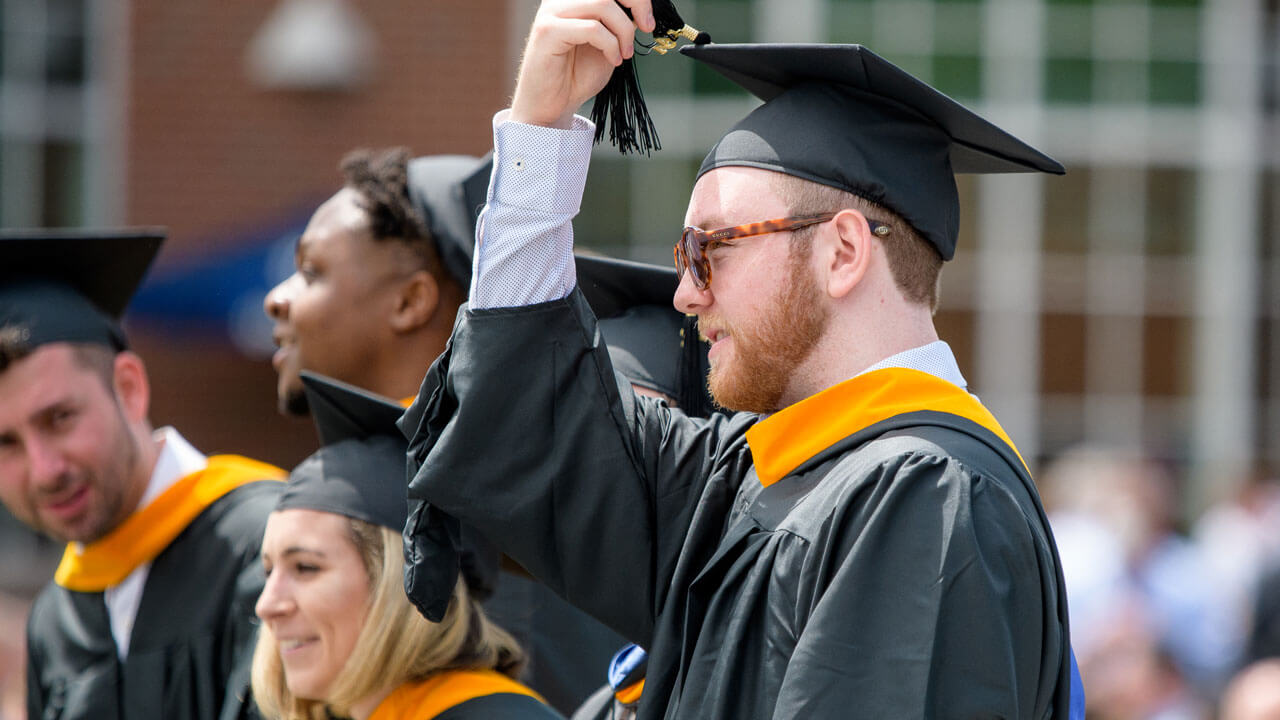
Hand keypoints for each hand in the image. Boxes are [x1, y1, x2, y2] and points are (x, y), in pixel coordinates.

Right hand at [510, 0, 655, 128]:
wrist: (553, 105)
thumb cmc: (577, 75)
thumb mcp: (608, 42)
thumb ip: (619, 21)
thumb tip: (642, 7)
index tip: (648, 20)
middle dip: (636, 4)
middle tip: (646, 28)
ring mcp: (551, 12)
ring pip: (602, 4)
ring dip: (623, 30)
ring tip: (624, 53)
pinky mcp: (547, 31)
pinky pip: (592, 28)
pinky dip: (610, 45)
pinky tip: (613, 60)